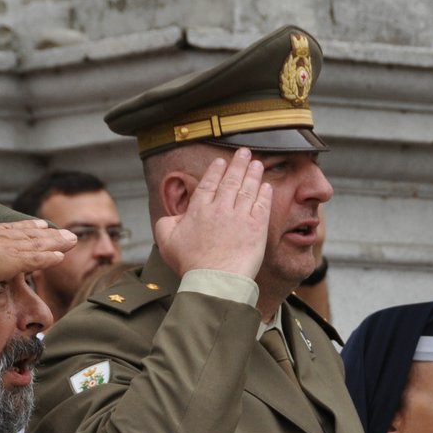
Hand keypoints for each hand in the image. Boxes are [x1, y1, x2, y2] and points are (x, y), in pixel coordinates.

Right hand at [0, 219, 76, 286]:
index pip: (8, 230)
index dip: (25, 228)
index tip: (37, 225)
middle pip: (28, 234)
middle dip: (47, 234)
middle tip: (64, 232)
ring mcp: (5, 247)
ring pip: (37, 244)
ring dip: (55, 243)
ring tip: (71, 240)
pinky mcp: (11, 261)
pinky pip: (35, 259)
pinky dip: (49, 258)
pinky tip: (61, 257)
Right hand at [155, 152, 270, 278]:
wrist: (215, 279)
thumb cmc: (190, 264)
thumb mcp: (166, 242)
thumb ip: (165, 223)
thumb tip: (171, 217)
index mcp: (199, 209)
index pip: (209, 183)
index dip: (216, 170)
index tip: (221, 161)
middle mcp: (220, 208)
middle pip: (231, 180)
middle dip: (238, 164)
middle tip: (244, 152)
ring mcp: (240, 216)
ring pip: (248, 189)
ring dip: (253, 174)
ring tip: (257, 163)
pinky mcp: (256, 227)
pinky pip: (262, 205)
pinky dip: (264, 194)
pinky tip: (266, 186)